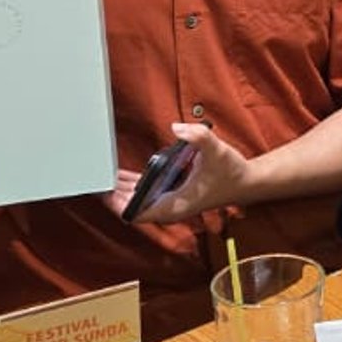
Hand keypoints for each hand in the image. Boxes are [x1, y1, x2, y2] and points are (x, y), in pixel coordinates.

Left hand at [106, 122, 250, 224]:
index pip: (139, 214)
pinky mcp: (172, 196)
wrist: (246, 183)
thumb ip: (199, 137)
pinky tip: (120, 176)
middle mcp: (170, 208)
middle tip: (94, 180)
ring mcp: (170, 203)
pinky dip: (132, 188)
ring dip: (121, 192)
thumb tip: (177, 128)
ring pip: (138, 203)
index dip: (119, 205)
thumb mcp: (217, 150)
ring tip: (101, 177)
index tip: (104, 193)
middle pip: (133, 208)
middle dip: (114, 196)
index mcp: (176, 205)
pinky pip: (146, 195)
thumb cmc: (231, 171)